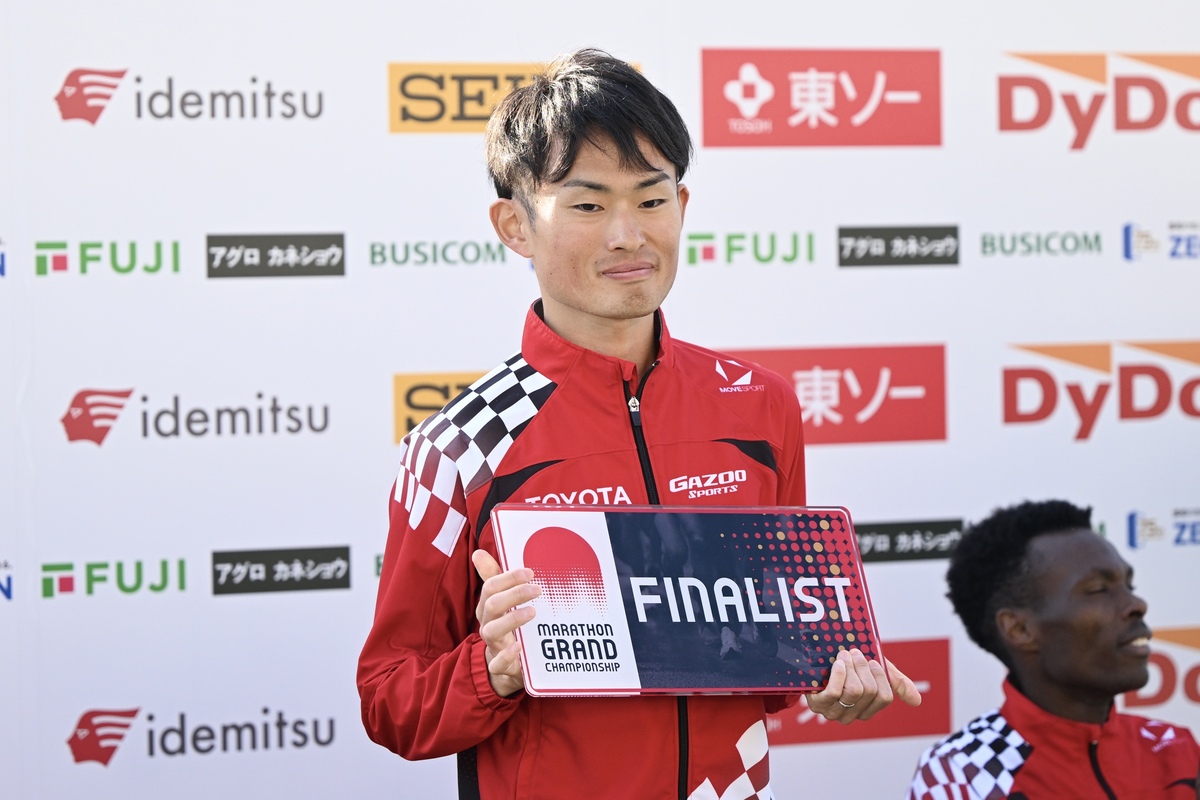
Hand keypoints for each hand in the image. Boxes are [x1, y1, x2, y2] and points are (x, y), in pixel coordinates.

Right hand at [472, 549, 540, 697]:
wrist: (505, 669)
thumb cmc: (505, 628)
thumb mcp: (501, 603)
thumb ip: (494, 578)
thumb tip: (478, 553)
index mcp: (488, 608)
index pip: (490, 587)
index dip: (508, 578)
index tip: (530, 572)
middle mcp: (488, 624)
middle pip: (492, 606)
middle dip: (514, 594)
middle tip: (537, 589)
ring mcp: (493, 645)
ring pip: (492, 631)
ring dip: (512, 619)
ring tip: (532, 612)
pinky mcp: (500, 667)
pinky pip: (497, 664)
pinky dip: (507, 655)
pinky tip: (519, 647)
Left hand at [804, 649, 921, 723]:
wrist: (817, 655)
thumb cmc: (849, 665)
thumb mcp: (876, 670)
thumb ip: (896, 683)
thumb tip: (917, 702)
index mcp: (867, 709)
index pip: (884, 697)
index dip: (880, 675)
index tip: (873, 660)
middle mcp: (851, 715)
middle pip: (869, 691)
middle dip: (863, 667)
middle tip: (854, 652)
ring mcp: (833, 712)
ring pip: (854, 691)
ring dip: (850, 667)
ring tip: (844, 655)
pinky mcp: (818, 705)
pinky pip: (835, 692)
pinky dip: (839, 674)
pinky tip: (838, 663)